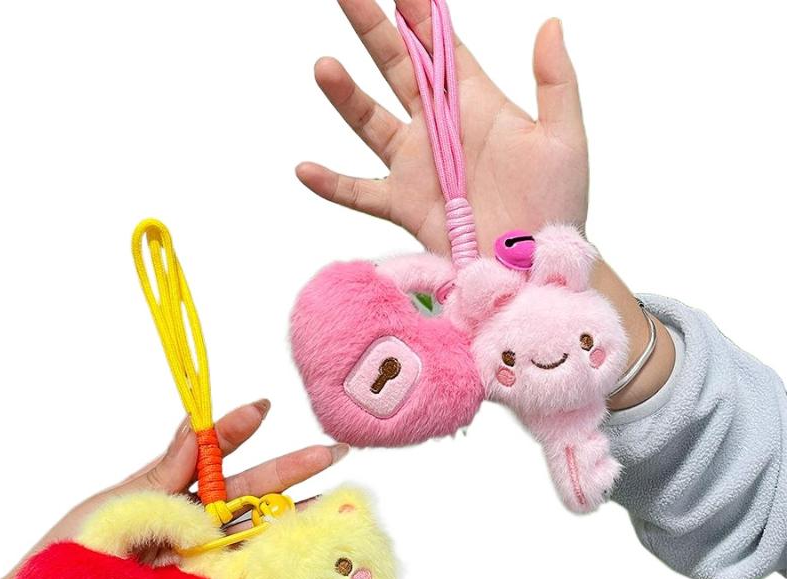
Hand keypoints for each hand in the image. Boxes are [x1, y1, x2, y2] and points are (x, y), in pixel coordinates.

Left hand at [0, 399, 348, 578]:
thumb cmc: (78, 549)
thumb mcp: (123, 499)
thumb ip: (170, 468)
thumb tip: (199, 422)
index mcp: (176, 495)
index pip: (215, 457)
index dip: (239, 432)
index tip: (262, 408)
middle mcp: (197, 526)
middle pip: (252, 495)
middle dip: (293, 472)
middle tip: (333, 453)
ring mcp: (205, 563)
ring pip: (259, 535)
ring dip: (299, 517)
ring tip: (336, 503)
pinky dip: (279, 565)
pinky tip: (306, 551)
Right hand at [296, 0, 586, 252]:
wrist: (535, 265)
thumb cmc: (557, 204)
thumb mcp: (564, 138)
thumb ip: (556, 81)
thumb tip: (550, 23)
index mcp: (476, 105)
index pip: (442, 49)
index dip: (420, 16)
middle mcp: (438, 129)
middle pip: (396, 70)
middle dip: (372, 31)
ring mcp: (416, 167)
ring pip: (370, 122)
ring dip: (346, 96)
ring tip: (325, 67)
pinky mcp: (403, 205)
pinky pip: (359, 192)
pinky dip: (331, 184)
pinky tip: (304, 169)